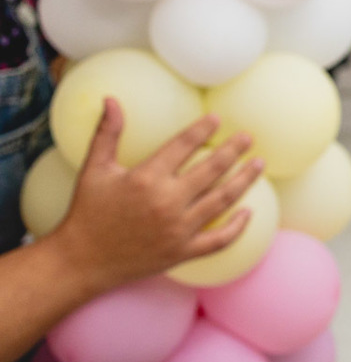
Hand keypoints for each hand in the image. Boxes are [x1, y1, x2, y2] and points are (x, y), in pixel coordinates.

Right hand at [48, 97, 263, 293]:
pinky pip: (219, 240)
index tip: (217, 118)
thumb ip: (107, 133)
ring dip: (244, 180)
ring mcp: (178, 229)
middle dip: (234, 150)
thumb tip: (112, 99)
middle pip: (212, 169)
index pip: (183, 145)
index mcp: (146, 178)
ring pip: (222, 200)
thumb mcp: (94, 170)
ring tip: (258, 164)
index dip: (202, 129)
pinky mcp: (182, 252)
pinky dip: (237, 227)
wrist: (81, 262)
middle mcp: (166, 202)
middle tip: (248, 137)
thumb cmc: (87, 212)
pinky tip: (249, 211)